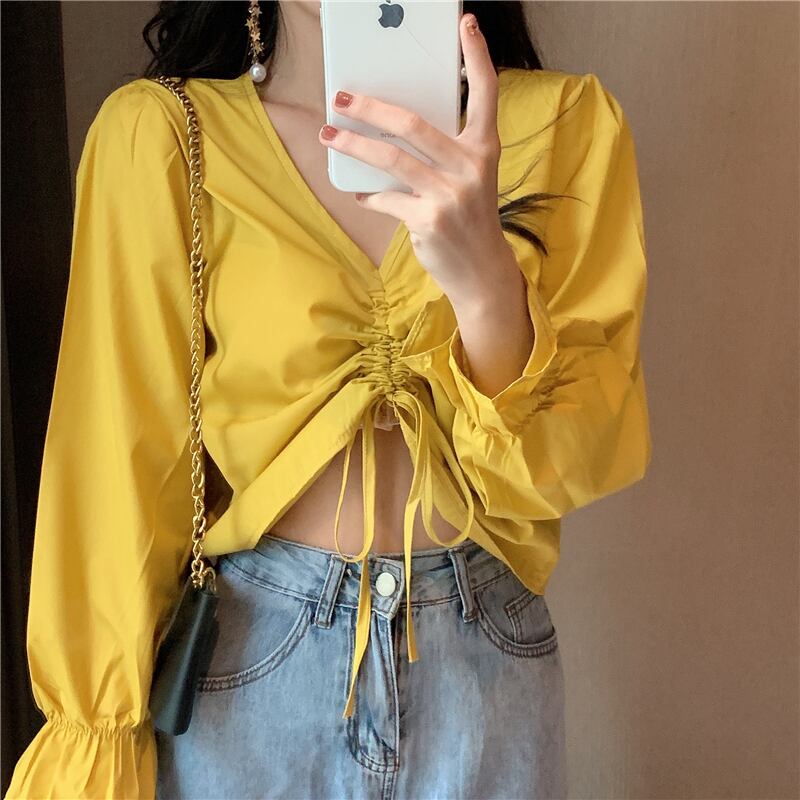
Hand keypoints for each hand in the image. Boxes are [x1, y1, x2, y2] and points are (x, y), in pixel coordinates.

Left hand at [318, 12, 521, 313]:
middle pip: (412, 124)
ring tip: (330, 135)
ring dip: (354, 145)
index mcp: (484, 150)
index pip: (485, 94)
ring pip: (391, 159)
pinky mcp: (429, 221)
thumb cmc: (470, 218)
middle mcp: (470, 168)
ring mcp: (450, 195)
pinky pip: (387, 198)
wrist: (481, 271)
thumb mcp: (469, 180)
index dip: (477, 57)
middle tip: (342, 97)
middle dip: (370, 107)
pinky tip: (361, 192)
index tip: (465, 24)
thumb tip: (389, 131)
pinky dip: (370, 194)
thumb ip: (443, 154)